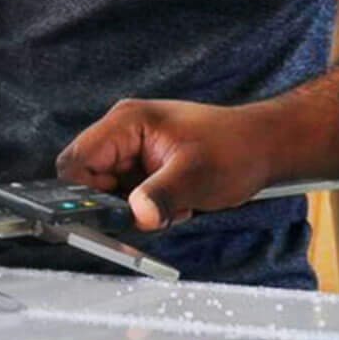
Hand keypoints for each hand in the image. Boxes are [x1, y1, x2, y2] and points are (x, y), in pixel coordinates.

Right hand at [54, 99, 278, 230]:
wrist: (263, 147)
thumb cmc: (235, 149)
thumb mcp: (195, 175)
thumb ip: (160, 195)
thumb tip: (136, 217)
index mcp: (126, 122)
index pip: (76, 161)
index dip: (81, 193)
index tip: (102, 217)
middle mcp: (122, 134)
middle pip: (87, 181)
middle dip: (113, 205)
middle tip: (148, 212)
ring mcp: (133, 151)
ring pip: (107, 193)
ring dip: (133, 209)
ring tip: (170, 204)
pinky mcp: (144, 168)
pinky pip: (127, 197)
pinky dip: (146, 208)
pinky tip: (174, 204)